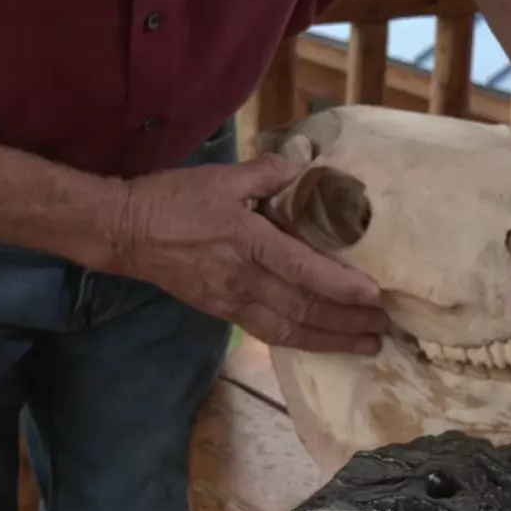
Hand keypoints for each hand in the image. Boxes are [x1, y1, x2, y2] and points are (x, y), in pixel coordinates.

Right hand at [107, 155, 390, 353]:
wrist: (125, 232)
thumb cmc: (174, 199)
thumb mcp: (222, 177)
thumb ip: (268, 173)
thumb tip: (305, 166)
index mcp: (247, 243)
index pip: (303, 271)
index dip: (340, 287)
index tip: (374, 295)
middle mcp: (243, 280)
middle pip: (304, 311)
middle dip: (348, 323)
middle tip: (385, 327)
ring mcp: (232, 302)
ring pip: (290, 330)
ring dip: (332, 340)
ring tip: (367, 343)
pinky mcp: (224, 313)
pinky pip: (270, 333)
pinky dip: (303, 341)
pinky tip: (326, 343)